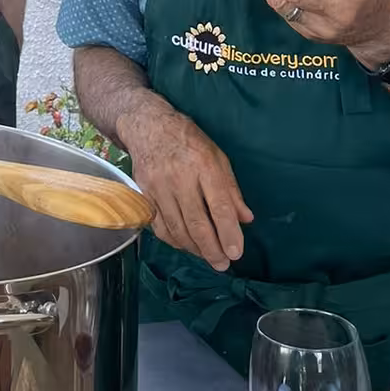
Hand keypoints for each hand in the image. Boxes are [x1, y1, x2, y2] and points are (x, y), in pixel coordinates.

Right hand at [119, 96, 253, 271]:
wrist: (148, 126)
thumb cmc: (188, 140)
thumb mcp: (217, 157)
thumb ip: (231, 190)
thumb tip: (245, 219)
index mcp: (204, 166)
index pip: (220, 207)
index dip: (229, 233)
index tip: (236, 253)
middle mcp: (180, 178)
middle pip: (197, 223)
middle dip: (212, 249)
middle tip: (222, 264)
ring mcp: (159, 187)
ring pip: (177, 229)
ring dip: (194, 249)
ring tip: (208, 257)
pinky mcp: (144, 193)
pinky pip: (159, 226)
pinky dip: (174, 241)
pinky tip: (186, 245)